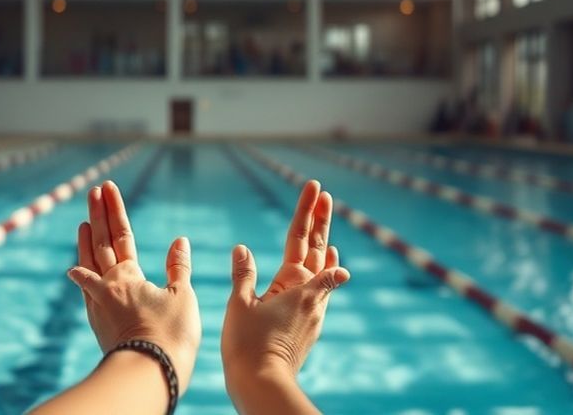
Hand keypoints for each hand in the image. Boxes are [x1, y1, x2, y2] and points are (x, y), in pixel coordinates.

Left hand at [67, 181, 201, 393]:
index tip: (107, 187)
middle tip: (92, 191)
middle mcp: (109, 284)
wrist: (147, 374)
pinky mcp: (98, 322)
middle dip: (97, 214)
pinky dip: (81, 276)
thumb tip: (180, 240)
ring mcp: (99, 303)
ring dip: (86, 241)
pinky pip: (87, 290)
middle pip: (100, 242)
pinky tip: (75, 270)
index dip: (114, 209)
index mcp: (130, 274)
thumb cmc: (170, 336)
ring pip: (89, 263)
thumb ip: (179, 267)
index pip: (121, 233)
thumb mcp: (181, 296)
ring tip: (83, 222)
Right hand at [221, 180, 349, 391]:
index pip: (300, 237)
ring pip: (320, 267)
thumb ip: (244, 274)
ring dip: (322, 242)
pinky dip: (326, 272)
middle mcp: (311, 293)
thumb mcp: (241, 305)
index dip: (308, 211)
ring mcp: (313, 309)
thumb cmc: (248, 346)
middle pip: (317, 247)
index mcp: (294, 283)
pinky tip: (331, 267)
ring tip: (328, 222)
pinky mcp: (309, 325)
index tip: (315, 188)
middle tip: (324, 193)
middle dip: (320, 218)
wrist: (263, 385)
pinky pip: (321, 288)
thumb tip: (242, 248)